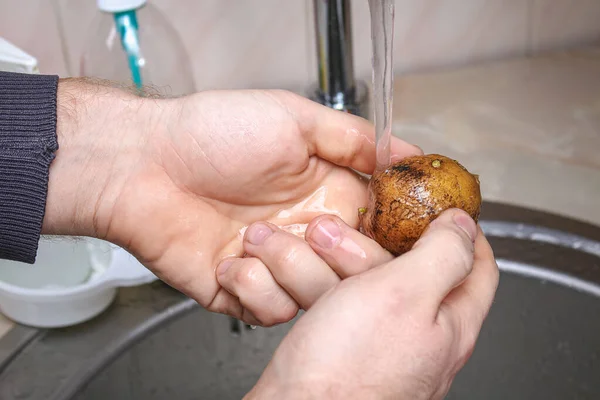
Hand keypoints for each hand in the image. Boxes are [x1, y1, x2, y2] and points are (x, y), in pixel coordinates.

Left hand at [44, 79, 420, 323]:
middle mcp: (304, 232)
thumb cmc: (212, 134)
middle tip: (312, 227)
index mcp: (324, 193)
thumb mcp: (293, 118)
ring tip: (251, 235)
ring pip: (315, 297)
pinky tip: (228, 259)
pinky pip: (270, 311)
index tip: (392, 236)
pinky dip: (253, 287)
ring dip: (287, 267)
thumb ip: (353, 138)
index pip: (379, 228)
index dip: (389, 236)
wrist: (144, 164)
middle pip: (354, 271)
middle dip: (337, 255)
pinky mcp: (241, 290)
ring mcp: (274, 264)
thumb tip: (406, 151)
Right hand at [246, 209, 498, 398]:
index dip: (464, 231)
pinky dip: (322, 283)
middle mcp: (420, 338)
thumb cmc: (349, 372)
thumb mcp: (406, 294)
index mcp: (449, 325)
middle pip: (410, 271)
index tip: (443, 207)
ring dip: (340, 258)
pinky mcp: (344, 352)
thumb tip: (463, 225)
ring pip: (367, 285)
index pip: (477, 268)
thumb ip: (442, 255)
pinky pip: (339, 304)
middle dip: (378, 240)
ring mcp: (380, 346)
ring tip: (312, 243)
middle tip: (351, 225)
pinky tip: (302, 277)